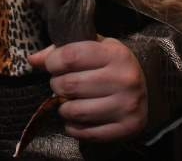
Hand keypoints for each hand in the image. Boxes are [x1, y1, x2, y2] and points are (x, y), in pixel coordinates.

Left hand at [27, 37, 146, 141]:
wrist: (148, 88)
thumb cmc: (112, 64)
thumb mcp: (93, 48)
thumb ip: (62, 50)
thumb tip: (33, 60)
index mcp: (115, 54)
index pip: (70, 57)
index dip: (52, 62)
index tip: (52, 65)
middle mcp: (124, 79)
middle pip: (69, 85)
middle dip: (56, 85)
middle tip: (61, 85)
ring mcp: (127, 106)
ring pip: (74, 111)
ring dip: (63, 108)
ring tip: (68, 102)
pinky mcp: (127, 128)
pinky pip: (86, 133)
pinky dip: (73, 128)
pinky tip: (76, 119)